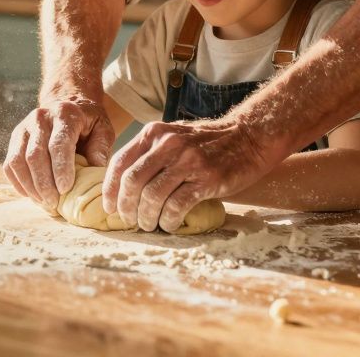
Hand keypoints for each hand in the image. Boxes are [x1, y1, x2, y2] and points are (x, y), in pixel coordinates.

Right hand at [2, 95, 113, 208]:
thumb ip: (101, 148)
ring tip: (44, 202)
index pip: (58, 143)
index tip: (65, 189)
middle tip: (54, 203)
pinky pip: (9, 165)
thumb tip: (95, 169)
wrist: (67, 104)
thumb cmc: (88, 123)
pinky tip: (32, 195)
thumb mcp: (103, 129)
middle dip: (43, 183)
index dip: (60, 168)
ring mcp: (24, 128)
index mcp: (65, 114)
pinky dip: (19, 183)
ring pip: (18, 160)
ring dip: (30, 186)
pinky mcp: (14, 138)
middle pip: (35, 154)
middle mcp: (40, 118)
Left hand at [102, 116, 270, 231]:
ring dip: (146, 217)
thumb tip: (124, 184)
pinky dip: (168, 221)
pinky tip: (169, 225)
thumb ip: (149, 153)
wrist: (248, 137)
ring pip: (152, 196)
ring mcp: (187, 161)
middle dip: (126, 207)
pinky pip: (177, 206)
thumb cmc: (207, 142)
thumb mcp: (173, 137)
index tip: (110, 208)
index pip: (120, 163)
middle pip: (132, 182)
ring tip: (149, 225)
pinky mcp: (206, 179)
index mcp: (154, 134)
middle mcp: (167, 144)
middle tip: (130, 220)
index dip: (110, 190)